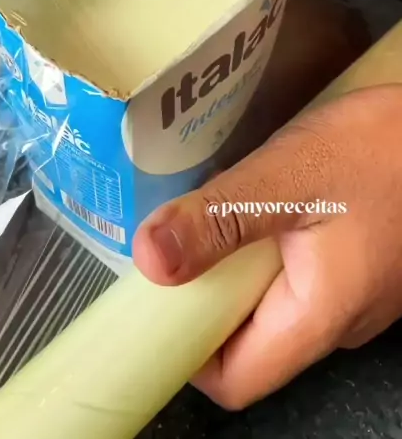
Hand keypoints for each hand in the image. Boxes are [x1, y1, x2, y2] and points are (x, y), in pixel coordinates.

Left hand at [133, 85, 401, 409]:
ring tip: (209, 214)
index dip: (185, 351)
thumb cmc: (381, 151)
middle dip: (205, 297)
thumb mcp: (290, 177)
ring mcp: (354, 291)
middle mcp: (339, 320)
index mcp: (317, 317)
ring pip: (274, 302)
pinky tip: (256, 200)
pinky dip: (267, 247)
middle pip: (250, 340)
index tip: (154, 300)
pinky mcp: (360, 261)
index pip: (235, 380)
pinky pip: (300, 273)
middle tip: (173, 243)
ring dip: (235, 266)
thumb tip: (151, 258)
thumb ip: (221, 219)